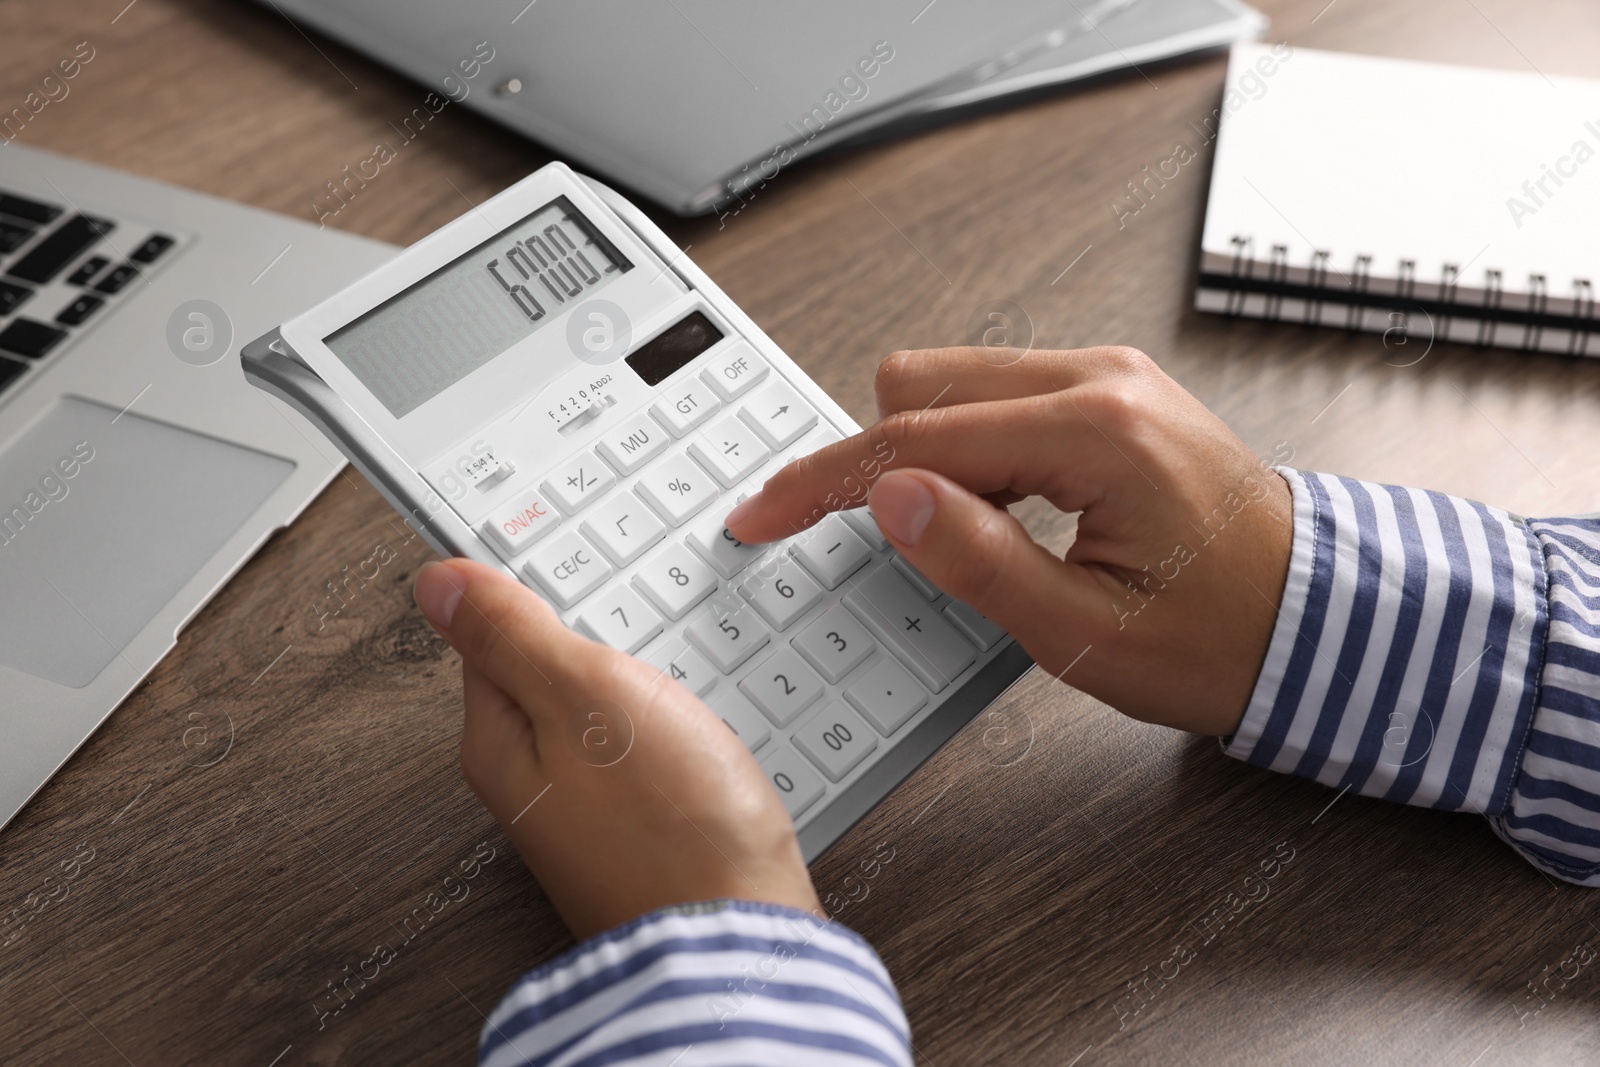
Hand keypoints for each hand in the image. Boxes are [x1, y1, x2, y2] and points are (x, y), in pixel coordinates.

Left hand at [413, 558, 820, 939]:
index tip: (566, 546)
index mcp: (498, 740)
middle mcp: (531, 780)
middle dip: (590, 629)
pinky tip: (698, 713)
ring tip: (672, 652)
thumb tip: (437, 582)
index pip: (489, 631)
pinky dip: (667, 718)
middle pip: (546, 669)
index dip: (530, 583)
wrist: (742, 935)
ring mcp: (586, 808)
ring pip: (600, 706)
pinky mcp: (640, 825)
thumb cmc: (670, 824)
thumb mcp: (585, 694)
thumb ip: (512, 634)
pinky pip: (640, 747)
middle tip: (634, 603)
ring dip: (636, 672)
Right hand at [724, 346, 1294, 735]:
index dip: (824, 482)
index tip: (764, 514)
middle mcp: (1101, 378)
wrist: (1321, 621)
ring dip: (929, 455)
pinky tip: (1002, 513)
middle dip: (881, 462)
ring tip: (977, 541)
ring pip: (954, 383)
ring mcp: (1109, 376)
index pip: (915, 437)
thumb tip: (890, 497)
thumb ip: (978, 560)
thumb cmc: (1223, 637)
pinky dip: (971, 449)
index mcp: (1096, 431)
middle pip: (920, 383)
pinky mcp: (1111, 392)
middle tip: (905, 550)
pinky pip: (999, 397)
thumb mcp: (1086, 632)